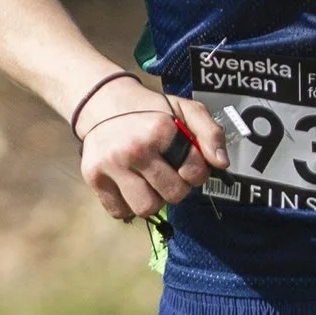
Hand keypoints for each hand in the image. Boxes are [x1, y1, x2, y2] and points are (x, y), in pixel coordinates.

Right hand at [76, 96, 228, 222]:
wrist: (102, 102)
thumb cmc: (150, 110)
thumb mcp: (185, 109)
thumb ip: (210, 133)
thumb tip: (221, 163)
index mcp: (160, 129)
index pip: (194, 172)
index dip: (197, 172)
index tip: (188, 163)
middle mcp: (134, 149)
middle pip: (173, 195)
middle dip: (176, 188)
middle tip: (168, 172)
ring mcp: (111, 165)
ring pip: (146, 209)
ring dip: (153, 199)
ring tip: (149, 181)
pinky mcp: (93, 177)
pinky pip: (120, 211)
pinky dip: (129, 204)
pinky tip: (130, 185)